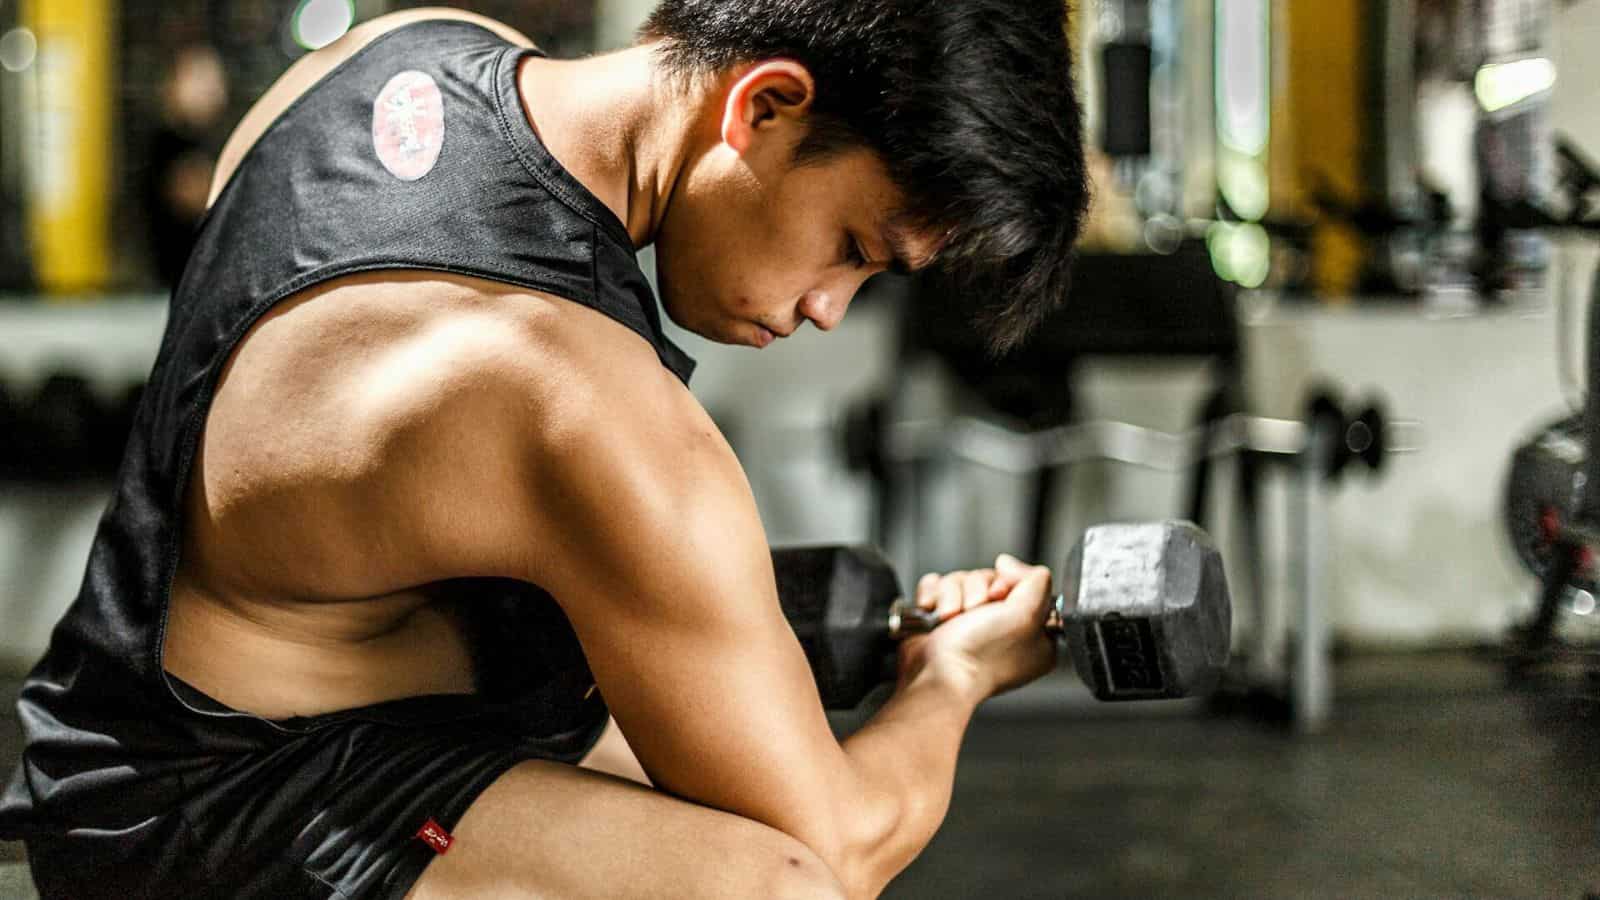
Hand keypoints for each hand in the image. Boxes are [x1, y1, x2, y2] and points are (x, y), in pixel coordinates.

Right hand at [895, 554, 1057, 700]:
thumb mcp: (1028, 615)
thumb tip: (1009, 563)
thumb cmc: (981, 656)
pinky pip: (937, 586)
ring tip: (951, 619)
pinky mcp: (941, 621)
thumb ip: (1036, 580)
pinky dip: (933, 596)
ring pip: (961, 580)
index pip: (1023, 584)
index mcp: (1032, 634)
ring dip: (952, 595)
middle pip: (988, 578)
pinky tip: (935, 614)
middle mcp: (1002, 629)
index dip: (1008, 584)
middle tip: (974, 613)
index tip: (1000, 598)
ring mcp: (969, 625)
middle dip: (976, 590)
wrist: (937, 675)